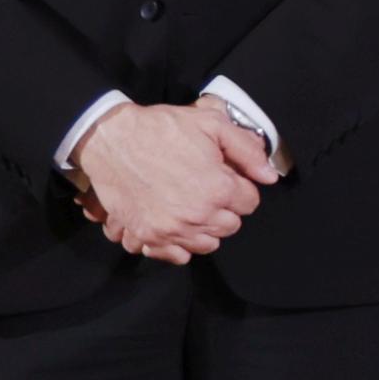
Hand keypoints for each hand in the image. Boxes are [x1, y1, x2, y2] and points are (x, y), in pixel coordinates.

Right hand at [77, 99, 260, 260]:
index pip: (250, 202)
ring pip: (207, 244)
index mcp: (218, 189)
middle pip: (231, 226)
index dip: (239, 188)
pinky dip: (178, 245)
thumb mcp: (211, 124)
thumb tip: (269, 176)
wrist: (109, 138)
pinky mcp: (147, 235)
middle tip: (207, 190)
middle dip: (225, 208)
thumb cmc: (160, 129)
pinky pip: (176, 256)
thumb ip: (246, 150)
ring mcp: (171, 229)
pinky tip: (175, 225)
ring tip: (191, 206)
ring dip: (204, 228)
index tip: (225, 178)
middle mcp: (198, 215)